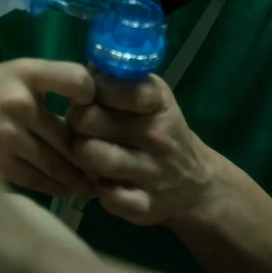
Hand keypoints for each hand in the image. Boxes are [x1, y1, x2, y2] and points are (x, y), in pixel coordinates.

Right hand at [0, 59, 96, 196]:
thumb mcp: (16, 73)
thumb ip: (52, 85)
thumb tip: (97, 109)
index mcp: (26, 72)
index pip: (77, 80)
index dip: (92, 97)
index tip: (97, 112)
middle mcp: (18, 103)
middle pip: (69, 136)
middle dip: (91, 155)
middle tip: (111, 166)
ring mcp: (5, 137)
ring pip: (56, 164)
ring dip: (77, 177)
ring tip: (93, 184)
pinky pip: (36, 180)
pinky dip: (54, 187)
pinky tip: (66, 189)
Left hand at [68, 73, 216, 225]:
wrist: (194, 182)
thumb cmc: (159, 129)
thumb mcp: (149, 96)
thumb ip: (115, 79)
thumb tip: (83, 66)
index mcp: (157, 100)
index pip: (113, 85)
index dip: (90, 89)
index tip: (88, 96)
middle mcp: (157, 134)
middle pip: (90, 120)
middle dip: (77, 121)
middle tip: (81, 127)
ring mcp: (153, 172)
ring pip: (92, 156)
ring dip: (82, 155)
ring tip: (88, 154)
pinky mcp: (144, 206)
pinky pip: (106, 197)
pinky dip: (99, 191)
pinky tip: (104, 183)